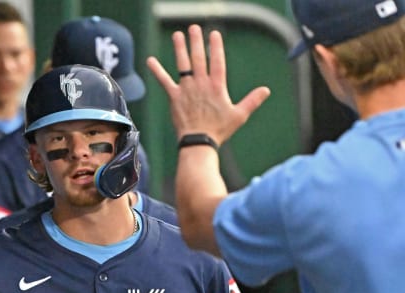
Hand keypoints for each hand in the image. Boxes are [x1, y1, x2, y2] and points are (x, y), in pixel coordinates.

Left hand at [146, 25, 270, 145]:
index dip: (216, 47)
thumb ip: (252, 101)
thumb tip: (266, 90)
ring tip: (177, 35)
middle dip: (196, 42)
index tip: (214, 34)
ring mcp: (186, 89)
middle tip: (194, 28)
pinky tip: (150, 60)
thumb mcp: (239, 115)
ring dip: (180, 48)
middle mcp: (201, 84)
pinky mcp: (174, 97)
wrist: (199, 141)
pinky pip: (164, 81)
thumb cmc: (219, 130)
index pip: (217, 61)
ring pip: (183, 64)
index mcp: (217, 86)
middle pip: (199, 58)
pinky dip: (157, 70)